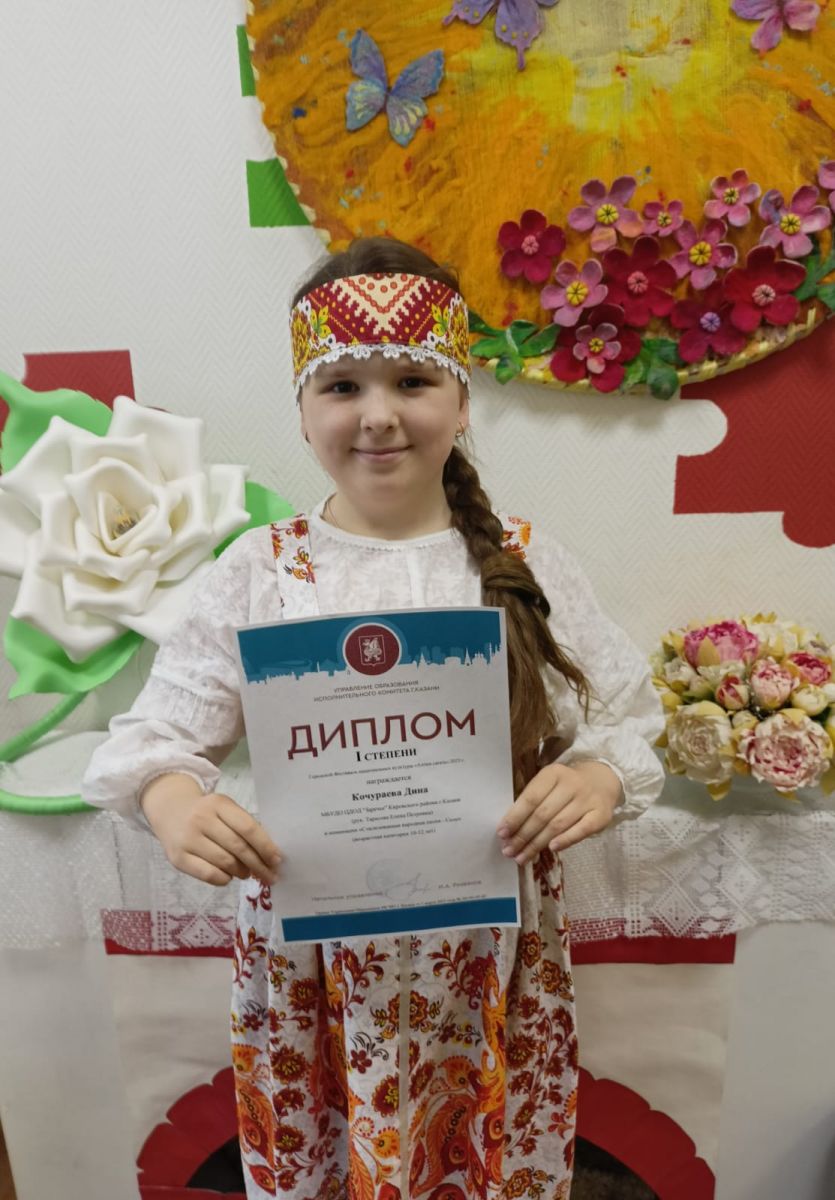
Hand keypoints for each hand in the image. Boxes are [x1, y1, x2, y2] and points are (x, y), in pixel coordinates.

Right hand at [140, 774, 282, 886]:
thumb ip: (243, 826)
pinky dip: (224, 879)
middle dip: (258, 865)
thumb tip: (269, 855)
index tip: (277, 860)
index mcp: (218, 804)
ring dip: (242, 872)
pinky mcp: (177, 858)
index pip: (248, 828)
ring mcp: (188, 839)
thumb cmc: (206, 812)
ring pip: (225, 863)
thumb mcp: (224, 809)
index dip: (265, 846)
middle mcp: (201, 819)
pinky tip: (228, 876)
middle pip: (238, 847)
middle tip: (270, 876)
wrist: (169, 810)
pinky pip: (209, 875)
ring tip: (247, 873)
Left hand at [497, 761, 621, 863]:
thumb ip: (532, 801)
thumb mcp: (549, 784)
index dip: (515, 817)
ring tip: (522, 857)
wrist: (602, 781)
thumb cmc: (566, 786)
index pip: (530, 798)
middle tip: (509, 851)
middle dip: (523, 835)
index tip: (502, 834)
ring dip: (538, 844)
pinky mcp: (601, 815)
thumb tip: (509, 829)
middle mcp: (571, 784)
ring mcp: (587, 800)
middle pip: (542, 814)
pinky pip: (581, 831)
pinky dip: (566, 840)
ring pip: (558, 825)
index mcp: (553, 773)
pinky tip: (551, 849)